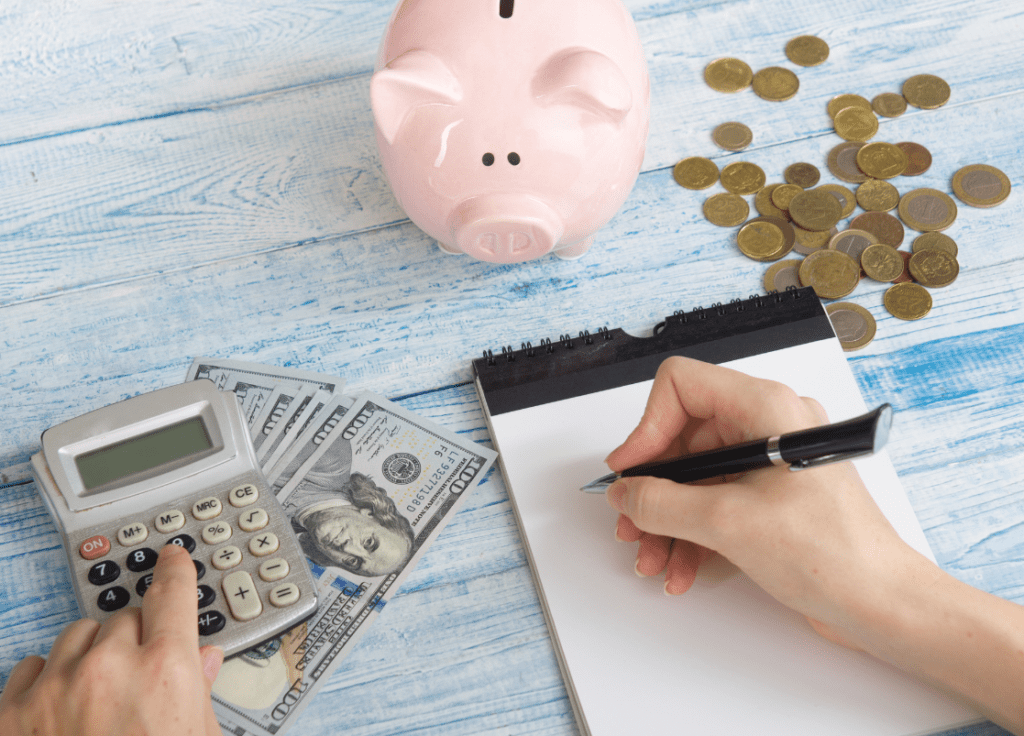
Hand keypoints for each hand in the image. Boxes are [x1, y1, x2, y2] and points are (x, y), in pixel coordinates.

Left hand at [0, 544, 223, 735]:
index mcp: (165, 671)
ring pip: (76, 634)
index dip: (173, 570)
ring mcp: (56, 688)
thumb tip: (203, 662)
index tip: (171, 558)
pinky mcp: (14, 713)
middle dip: (134, 640)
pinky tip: (61, 706)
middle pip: (124, 619)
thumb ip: (200, 692)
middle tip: (139, 678)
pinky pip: (31, 666)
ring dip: (90, 654)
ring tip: (100, 694)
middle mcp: (109, 669)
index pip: (171, 594)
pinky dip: (47, 681)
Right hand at [603, 356, 917, 648]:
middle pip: (682, 438)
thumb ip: (662, 502)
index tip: (631, 470)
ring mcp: (771, 462)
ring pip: (694, 477)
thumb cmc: (834, 553)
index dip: (647, 427)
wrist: (882, 604)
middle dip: (653, 488)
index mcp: (766, 407)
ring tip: (655, 558)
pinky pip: (715, 501)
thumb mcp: (727, 522)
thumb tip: (626, 492)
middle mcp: (768, 425)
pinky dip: (692, 533)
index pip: (682, 386)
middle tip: (631, 522)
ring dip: (667, 520)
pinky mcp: (772, 496)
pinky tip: (682, 568)